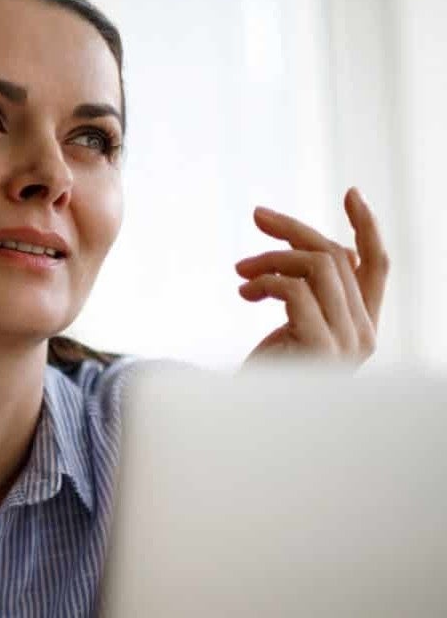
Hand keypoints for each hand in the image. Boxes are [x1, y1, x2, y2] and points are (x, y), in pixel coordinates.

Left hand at [236, 187, 389, 366]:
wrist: (246, 424)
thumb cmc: (267, 375)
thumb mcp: (292, 326)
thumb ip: (306, 293)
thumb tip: (296, 248)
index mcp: (361, 325)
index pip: (376, 266)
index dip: (367, 227)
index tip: (350, 192)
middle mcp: (363, 334)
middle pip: (337, 256)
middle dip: (293, 230)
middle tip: (256, 217)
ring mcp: (346, 344)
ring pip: (319, 266)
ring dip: (273, 258)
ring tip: (241, 272)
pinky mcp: (320, 349)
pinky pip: (296, 291)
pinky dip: (266, 282)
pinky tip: (244, 293)